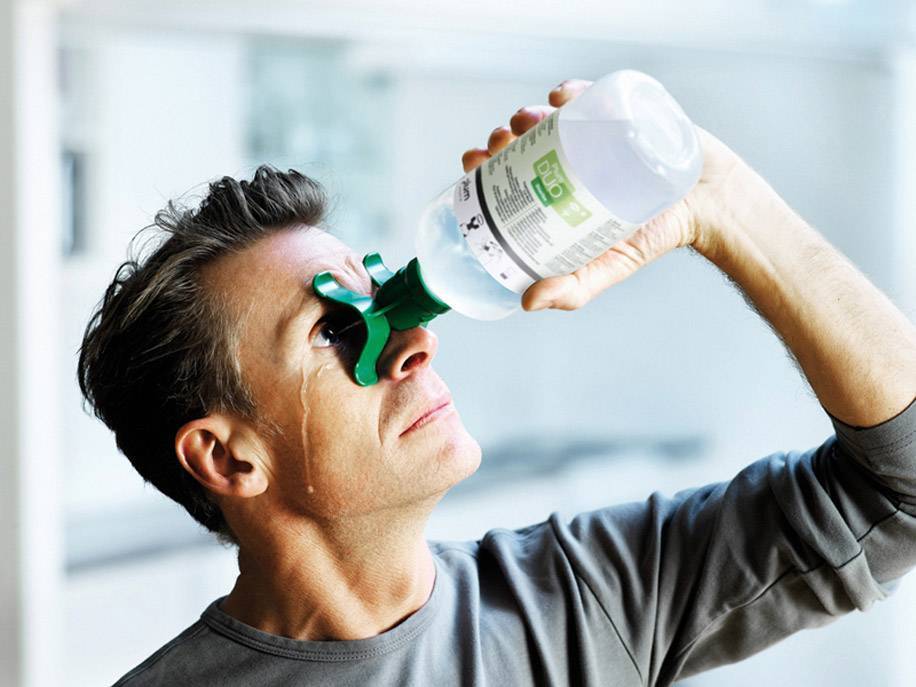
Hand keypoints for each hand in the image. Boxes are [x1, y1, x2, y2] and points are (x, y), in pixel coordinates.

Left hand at [461, 79, 742, 311]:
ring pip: (546, 115)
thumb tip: (526, 303)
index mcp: (556, 190)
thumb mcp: (606, 269)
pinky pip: (588, 94)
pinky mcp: (620, 111)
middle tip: (498, 143)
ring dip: (525, 113)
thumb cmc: (651, 237)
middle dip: (500, 137)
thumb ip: (571, 289)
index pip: (509, 174)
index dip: (484, 166)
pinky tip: (558, 98)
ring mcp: (592, 132)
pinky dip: (570, 91)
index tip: (472, 163)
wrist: (707, 207)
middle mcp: (568, 158)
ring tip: (522, 122)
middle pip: (520, 141)